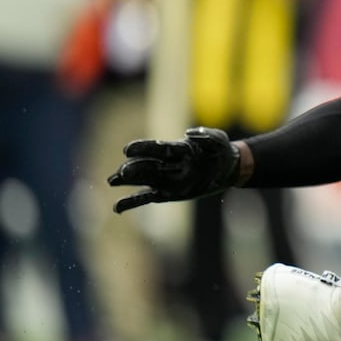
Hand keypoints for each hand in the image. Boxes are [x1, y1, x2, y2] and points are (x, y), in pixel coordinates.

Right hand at [108, 127, 241, 212]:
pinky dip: (132, 202)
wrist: (228, 167)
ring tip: (112, 180)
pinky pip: (146, 198)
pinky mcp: (168, 194)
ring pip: (143, 180)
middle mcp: (168, 163)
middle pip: (146, 165)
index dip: (142, 149)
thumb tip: (189, 134)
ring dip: (128, 182)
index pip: (157, 148)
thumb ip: (205, 136)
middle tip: (120, 172)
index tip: (128, 150)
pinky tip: (117, 207)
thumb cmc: (221, 150)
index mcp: (177, 148)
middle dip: (133, 168)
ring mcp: (166, 179)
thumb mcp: (218, 140)